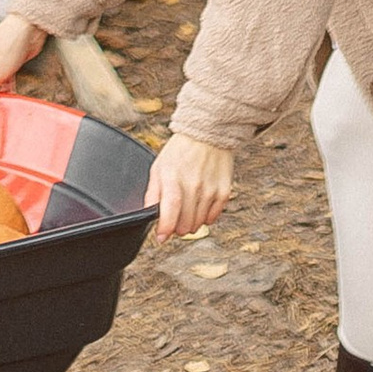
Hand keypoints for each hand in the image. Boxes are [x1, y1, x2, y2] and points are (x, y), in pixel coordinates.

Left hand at [146, 131, 234, 245]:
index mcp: (173, 177)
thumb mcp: (159, 167)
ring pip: (199, 224)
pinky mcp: (224, 191)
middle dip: (177, 228)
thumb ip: (153, 192)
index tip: (161, 237)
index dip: (165, 227)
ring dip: (191, 224)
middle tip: (175, 219)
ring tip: (187, 210)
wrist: (208, 134)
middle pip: (185, 223)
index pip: (171, 209)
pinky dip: (206, 217)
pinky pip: (213, 217)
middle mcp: (193, 184)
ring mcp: (210, 189)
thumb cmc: (180, 152)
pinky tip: (200, 205)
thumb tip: (148, 214)